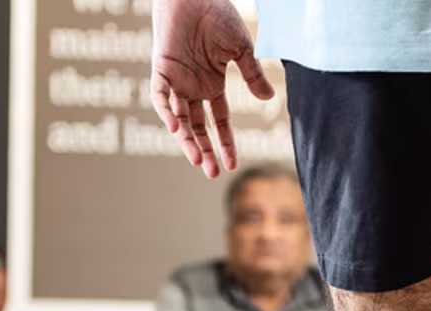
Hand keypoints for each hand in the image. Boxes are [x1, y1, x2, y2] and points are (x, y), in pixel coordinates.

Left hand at [150, 0, 275, 178]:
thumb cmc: (217, 15)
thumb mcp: (241, 49)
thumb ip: (253, 74)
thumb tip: (270, 99)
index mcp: (211, 84)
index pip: (218, 121)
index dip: (225, 143)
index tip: (233, 165)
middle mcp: (192, 87)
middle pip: (197, 127)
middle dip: (204, 150)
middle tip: (212, 173)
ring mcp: (176, 80)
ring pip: (178, 118)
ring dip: (187, 140)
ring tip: (198, 160)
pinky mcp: (161, 69)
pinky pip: (160, 97)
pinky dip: (166, 112)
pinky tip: (176, 128)